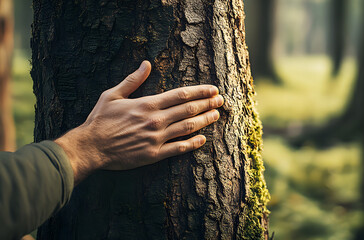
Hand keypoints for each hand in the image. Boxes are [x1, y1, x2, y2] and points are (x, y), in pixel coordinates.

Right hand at [55, 61, 222, 183]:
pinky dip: (192, 144)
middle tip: (221, 100)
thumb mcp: (113, 95)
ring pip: (188, 128)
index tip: (213, 89)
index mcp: (147, 104)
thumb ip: (132, 80)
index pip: (181, 95)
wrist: (90, 147)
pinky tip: (202, 140)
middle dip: (207, 103)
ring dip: (205, 121)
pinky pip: (178, 149)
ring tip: (216, 115)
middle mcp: (156, 120)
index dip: (200, 91)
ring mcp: (156, 138)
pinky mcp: (154, 154)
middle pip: (189, 109)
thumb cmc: (100, 120)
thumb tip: (146, 64)